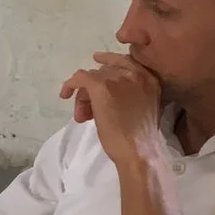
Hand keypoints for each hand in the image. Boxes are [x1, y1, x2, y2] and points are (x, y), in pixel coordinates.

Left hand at [62, 51, 163, 167]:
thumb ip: (128, 94)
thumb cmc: (139, 139)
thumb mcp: (141, 107)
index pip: (125, 62)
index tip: (96, 68)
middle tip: (88, 110)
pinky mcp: (101, 86)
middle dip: (94, 87)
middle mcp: (136, 73)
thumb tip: (102, 94)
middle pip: (106, 71)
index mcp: (150, 78)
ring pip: (92, 77)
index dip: (108, 64)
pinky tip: (65, 95)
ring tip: (83, 116)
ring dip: (84, 95)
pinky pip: (80, 77)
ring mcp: (119, 78)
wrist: (138, 151)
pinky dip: (70, 85)